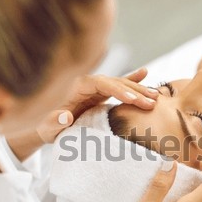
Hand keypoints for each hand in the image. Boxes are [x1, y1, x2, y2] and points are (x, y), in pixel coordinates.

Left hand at [7, 68, 157, 159]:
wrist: (46, 125)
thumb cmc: (46, 127)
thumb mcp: (47, 128)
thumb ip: (54, 122)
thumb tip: (66, 115)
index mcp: (77, 87)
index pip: (101, 83)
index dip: (118, 89)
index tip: (132, 100)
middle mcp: (88, 83)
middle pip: (116, 82)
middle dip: (134, 91)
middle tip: (151, 102)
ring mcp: (96, 88)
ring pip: (121, 84)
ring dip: (139, 89)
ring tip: (156, 97)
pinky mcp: (101, 94)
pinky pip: (119, 85)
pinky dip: (132, 79)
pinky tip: (146, 73)